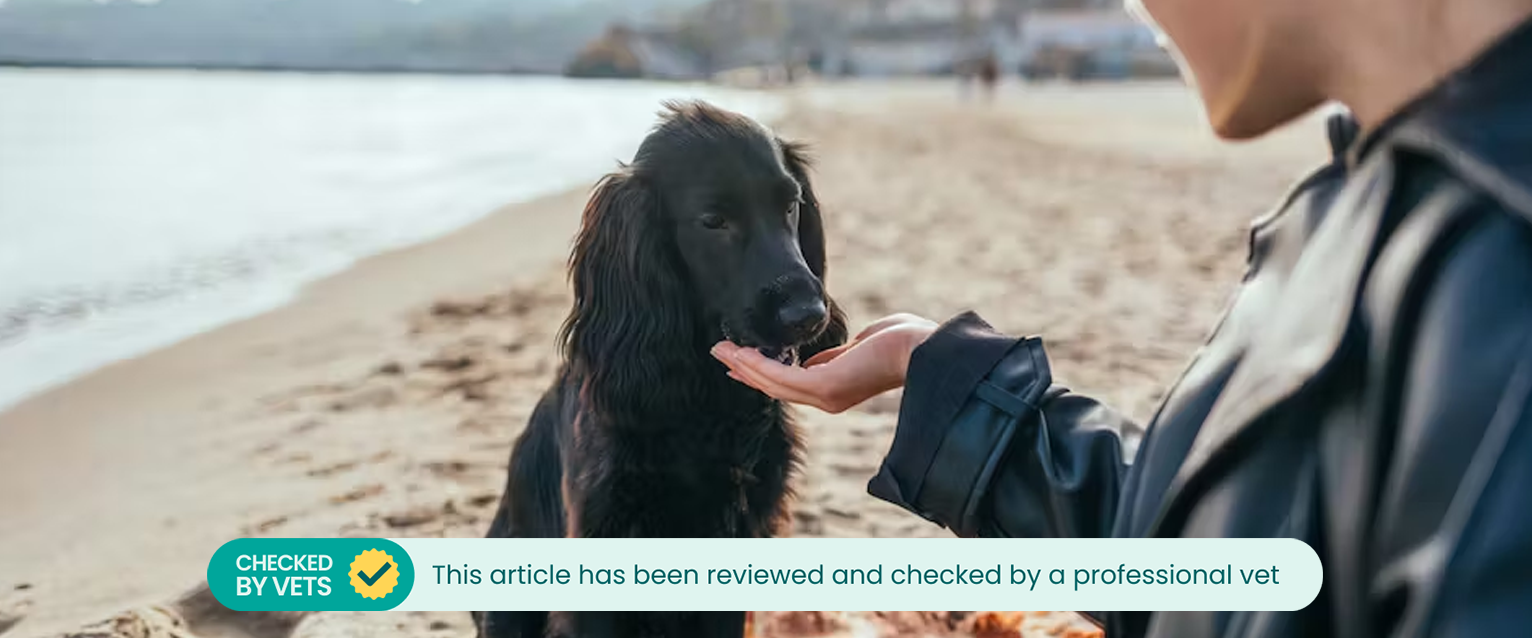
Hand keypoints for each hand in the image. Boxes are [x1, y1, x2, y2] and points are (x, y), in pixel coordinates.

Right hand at [711, 313, 938, 413]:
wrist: (926, 350)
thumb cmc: (904, 342)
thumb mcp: (862, 345)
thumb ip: (838, 352)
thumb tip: (824, 354)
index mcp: (835, 387)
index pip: (790, 382)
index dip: (762, 371)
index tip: (740, 360)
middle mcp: (827, 397)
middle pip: (774, 385)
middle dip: (745, 368)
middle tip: (718, 352)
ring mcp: (824, 395)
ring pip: (772, 382)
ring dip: (743, 364)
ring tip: (719, 349)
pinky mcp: (824, 386)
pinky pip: (782, 377)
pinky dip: (758, 365)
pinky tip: (741, 352)